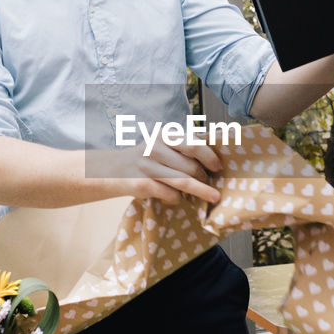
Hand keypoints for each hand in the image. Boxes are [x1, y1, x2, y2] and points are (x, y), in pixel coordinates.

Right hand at [103, 141, 222, 204]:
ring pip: (183, 182)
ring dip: (200, 190)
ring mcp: (147, 167)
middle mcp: (154, 148)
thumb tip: (215, 152)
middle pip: (191, 167)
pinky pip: (170, 194)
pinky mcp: (141, 184)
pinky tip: (177, 197)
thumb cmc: (147, 158)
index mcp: (164, 135)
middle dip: (204, 178)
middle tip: (211, 185)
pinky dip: (178, 197)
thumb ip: (184, 144)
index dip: (210, 157)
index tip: (218, 167)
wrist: (114, 170)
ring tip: (211, 196)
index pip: (193, 144)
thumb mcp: (163, 143)